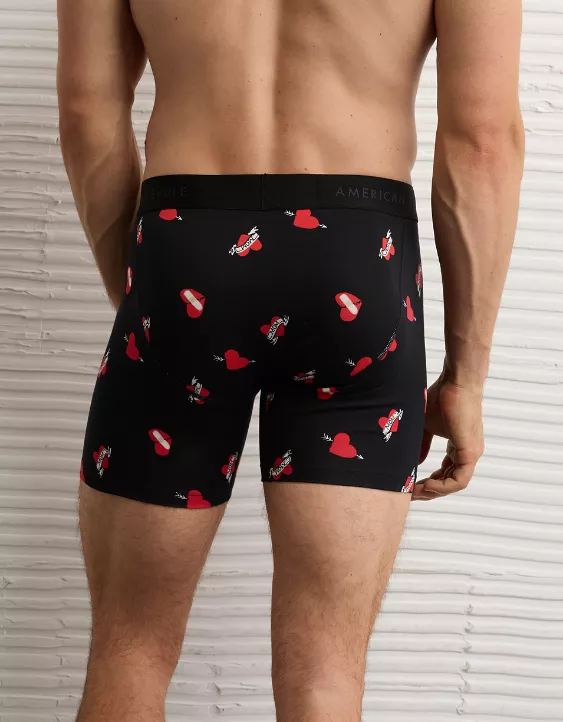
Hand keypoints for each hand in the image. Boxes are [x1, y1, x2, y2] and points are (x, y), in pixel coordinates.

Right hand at [412, 369, 484, 500]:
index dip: (429, 483)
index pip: (446, 473)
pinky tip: (426, 485)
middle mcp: (468, 453)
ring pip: (455, 484)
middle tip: (410, 494)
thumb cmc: (442, 397)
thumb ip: (422, 444)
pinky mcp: (470, 451)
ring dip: (435, 491)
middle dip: (429, 491)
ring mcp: (471, 453)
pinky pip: (459, 479)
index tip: (411, 486)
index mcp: (459, 447)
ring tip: (416, 491)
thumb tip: (417, 462)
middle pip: (450, 482)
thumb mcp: (427, 426)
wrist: (455, 382)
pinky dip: (442, 486)